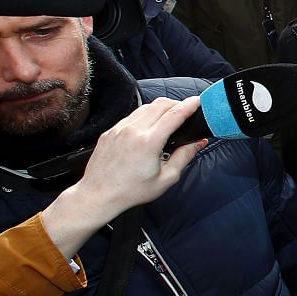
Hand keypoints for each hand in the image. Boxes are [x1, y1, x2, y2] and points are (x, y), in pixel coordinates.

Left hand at [39, 97, 203, 258]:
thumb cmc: (131, 191)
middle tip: (185, 111)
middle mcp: (133, 131)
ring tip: (167, 120)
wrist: (98, 195)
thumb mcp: (166, 178)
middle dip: (176, 103)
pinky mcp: (110, 132)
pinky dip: (144, 116)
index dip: (189, 105)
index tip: (198, 100)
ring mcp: (119, 129)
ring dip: (160, 109)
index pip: (174, 114)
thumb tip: (198, 143)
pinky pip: (131, 116)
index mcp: (149, 142)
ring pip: (145, 107)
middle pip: (160, 104)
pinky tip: (148, 129)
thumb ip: (185, 157)